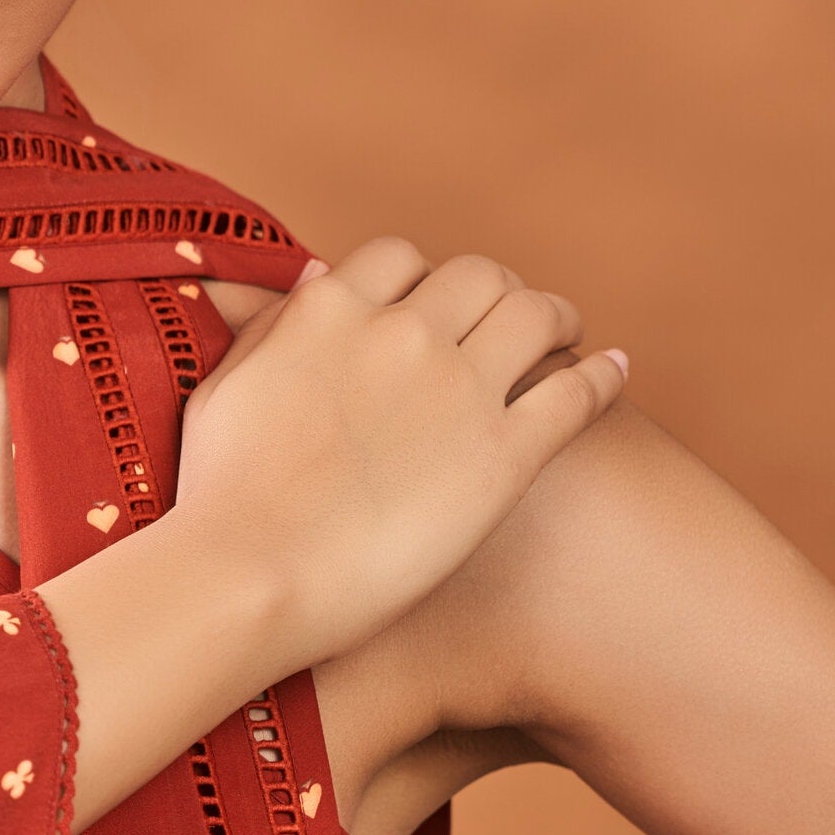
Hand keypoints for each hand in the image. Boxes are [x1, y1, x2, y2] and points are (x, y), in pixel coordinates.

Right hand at [175, 237, 625, 677]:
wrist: (247, 574)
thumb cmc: (219, 494)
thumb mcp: (225, 386)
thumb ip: (273, 326)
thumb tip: (320, 276)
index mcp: (332, 310)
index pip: (399, 260)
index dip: (423, 280)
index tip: (433, 306)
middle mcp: (403, 332)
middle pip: (479, 276)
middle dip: (496, 290)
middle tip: (509, 316)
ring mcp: (460, 390)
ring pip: (537, 316)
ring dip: (557, 317)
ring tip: (569, 335)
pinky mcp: (504, 457)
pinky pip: (576, 394)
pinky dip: (603, 376)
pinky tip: (616, 371)